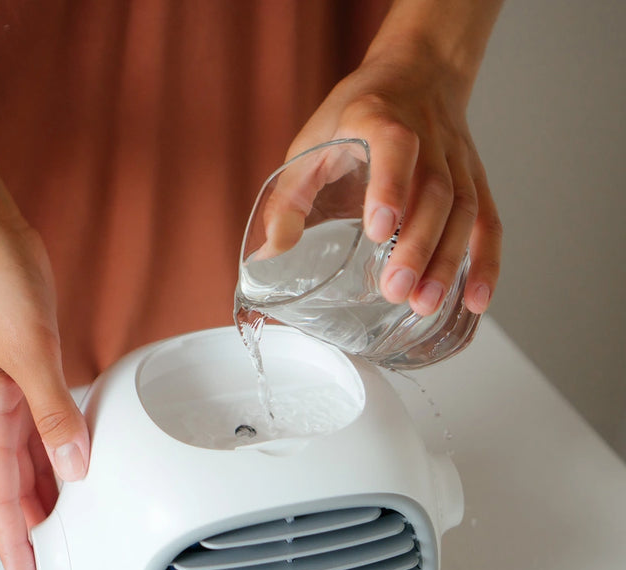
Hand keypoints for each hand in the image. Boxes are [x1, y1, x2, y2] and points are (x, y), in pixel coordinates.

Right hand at [0, 224, 88, 569]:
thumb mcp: (29, 353)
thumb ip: (52, 413)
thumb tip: (74, 466)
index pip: (0, 496)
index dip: (14, 542)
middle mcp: (2, 414)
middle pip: (16, 489)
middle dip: (31, 532)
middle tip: (52, 567)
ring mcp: (18, 396)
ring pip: (33, 464)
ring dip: (48, 498)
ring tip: (69, 530)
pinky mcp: (36, 377)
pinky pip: (48, 431)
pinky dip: (61, 457)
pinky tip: (76, 466)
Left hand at [287, 24, 501, 316]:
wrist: (419, 74)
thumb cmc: (358, 114)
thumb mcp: (312, 142)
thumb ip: (290, 196)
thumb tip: (272, 251)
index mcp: (379, 118)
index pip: (395, 145)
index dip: (391, 185)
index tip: (378, 230)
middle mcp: (428, 137)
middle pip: (434, 192)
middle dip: (417, 246)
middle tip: (396, 290)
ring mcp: (457, 161)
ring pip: (463, 212)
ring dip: (447, 263)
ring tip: (424, 305)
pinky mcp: (476, 181)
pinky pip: (488, 223)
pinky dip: (486, 263)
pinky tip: (475, 300)